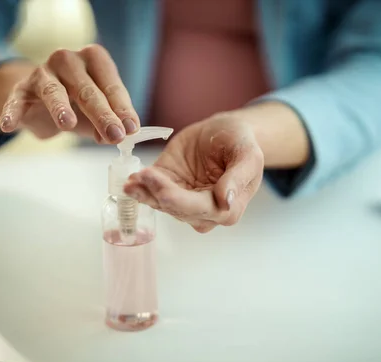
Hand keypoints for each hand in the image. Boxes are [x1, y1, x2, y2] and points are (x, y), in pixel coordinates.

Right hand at [0, 45, 139, 142]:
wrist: (39, 100)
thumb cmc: (78, 103)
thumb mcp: (98, 113)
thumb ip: (110, 123)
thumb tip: (118, 136)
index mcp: (94, 59)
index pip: (111, 85)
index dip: (122, 109)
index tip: (131, 129)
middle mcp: (68, 59)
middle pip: (87, 89)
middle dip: (102, 114)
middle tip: (114, 135)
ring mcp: (42, 72)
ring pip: (54, 92)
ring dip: (61, 108)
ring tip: (68, 124)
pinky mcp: (21, 89)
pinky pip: (16, 101)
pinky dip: (12, 112)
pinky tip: (8, 125)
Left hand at [123, 113, 263, 232]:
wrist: (224, 130)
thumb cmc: (240, 142)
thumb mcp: (248, 154)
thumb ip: (238, 178)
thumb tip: (226, 202)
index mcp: (227, 208)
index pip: (200, 210)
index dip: (178, 199)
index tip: (161, 186)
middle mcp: (203, 212)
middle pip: (177, 208)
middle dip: (158, 193)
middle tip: (142, 177)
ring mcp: (183, 202)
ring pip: (161, 203)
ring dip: (145, 192)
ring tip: (133, 180)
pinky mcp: (167, 188)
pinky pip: (151, 193)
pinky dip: (140, 188)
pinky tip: (131, 180)